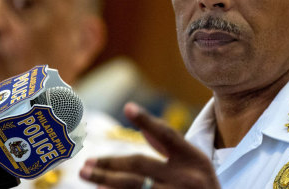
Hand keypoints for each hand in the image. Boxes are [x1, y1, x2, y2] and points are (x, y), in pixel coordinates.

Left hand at [80, 102, 220, 188]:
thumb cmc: (202, 186)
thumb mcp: (196, 163)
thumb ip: (170, 147)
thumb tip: (144, 126)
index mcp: (193, 159)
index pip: (168, 135)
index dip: (148, 120)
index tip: (128, 107)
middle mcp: (185, 178)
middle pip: (140, 165)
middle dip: (110, 163)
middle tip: (86, 165)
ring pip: (134, 187)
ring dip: (107, 182)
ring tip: (89, 177)